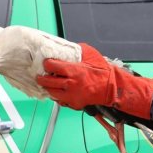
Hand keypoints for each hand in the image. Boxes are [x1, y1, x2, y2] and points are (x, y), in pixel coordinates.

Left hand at [37, 43, 152, 118]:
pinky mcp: (74, 104)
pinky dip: (58, 97)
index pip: (51, 66)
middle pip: (47, 82)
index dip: (47, 64)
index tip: (46, 63)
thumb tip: (68, 48)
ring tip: (49, 84)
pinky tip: (60, 92)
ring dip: (48, 88)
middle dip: (42, 78)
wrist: (112, 87)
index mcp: (73, 71)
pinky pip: (61, 101)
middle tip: (41, 76)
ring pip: (51, 93)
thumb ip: (78, 51)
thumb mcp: (91, 54)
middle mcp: (70, 84)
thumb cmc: (103, 71)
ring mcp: (71, 96)